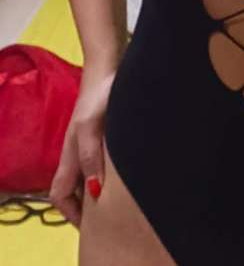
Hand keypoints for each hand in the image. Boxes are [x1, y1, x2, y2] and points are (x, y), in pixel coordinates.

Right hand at [49, 67, 116, 226]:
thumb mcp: (90, 127)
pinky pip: (106, 162)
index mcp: (70, 155)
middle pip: (76, 189)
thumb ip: (90, 157)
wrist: (110, 68)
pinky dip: (116, 174)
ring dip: (105, 189)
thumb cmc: (97, 96)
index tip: (92, 224)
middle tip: (113, 217)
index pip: (59, 195)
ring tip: (126, 201)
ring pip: (92, 175)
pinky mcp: (107, 134)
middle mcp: (79, 153)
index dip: (71, 213)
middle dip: (90, 206)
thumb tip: (95, 191)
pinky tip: (133, 174)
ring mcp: (93, 143)